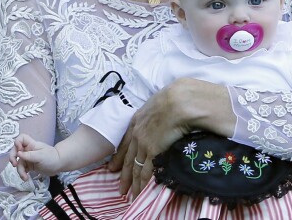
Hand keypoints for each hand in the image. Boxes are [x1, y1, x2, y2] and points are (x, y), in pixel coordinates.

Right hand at [9, 133, 60, 180]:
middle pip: (16, 151)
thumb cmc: (51, 157)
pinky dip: (22, 174)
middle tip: (14, 165)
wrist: (58, 165)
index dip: (17, 143)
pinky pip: (22, 169)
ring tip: (25, 177)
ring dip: (19, 170)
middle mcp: (28, 150)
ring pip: (18, 162)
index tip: (19, 151)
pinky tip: (26, 178)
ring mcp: (28, 158)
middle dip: (13, 158)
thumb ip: (29, 155)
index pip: (21, 138)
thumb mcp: (40, 156)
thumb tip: (18, 153)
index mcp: (31, 144)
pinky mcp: (29, 166)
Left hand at [107, 78, 233, 197]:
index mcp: (137, 120)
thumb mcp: (157, 102)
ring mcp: (144, 144)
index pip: (125, 143)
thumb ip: (155, 112)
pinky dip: (143, 183)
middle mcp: (137, 133)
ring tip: (131, 195)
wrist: (178, 101)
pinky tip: (141, 191)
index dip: (119, 157)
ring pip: (136, 168)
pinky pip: (146, 172)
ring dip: (133, 183)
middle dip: (123, 174)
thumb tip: (161, 116)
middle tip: (120, 188)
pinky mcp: (153, 152)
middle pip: (128, 158)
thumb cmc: (173, 98)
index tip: (113, 167)